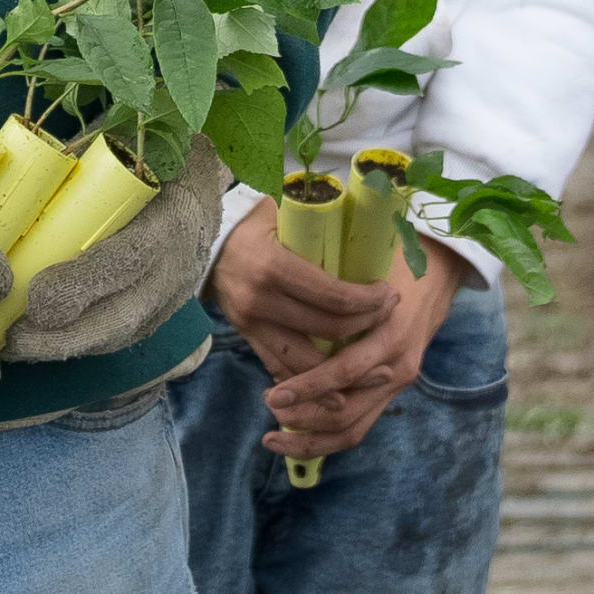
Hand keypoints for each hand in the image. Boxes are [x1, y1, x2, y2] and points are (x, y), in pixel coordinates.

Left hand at [4, 138, 230, 363]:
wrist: (203, 183)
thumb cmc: (156, 155)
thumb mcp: (133, 144)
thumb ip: (88, 159)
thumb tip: (24, 176)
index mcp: (174, 211)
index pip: (131, 256)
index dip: (83, 283)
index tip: (35, 296)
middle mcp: (179, 262)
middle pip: (124, 314)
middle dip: (63, 336)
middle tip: (11, 339)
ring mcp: (174, 293)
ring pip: (121, 333)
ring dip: (64, 346)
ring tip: (15, 347)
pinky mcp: (162, 311)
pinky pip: (122, 336)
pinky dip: (80, 343)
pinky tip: (41, 345)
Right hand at [205, 195, 402, 381]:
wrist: (202, 241)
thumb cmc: (253, 220)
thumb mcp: (282, 207)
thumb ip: (317, 208)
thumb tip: (370, 203)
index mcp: (274, 268)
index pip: (334, 297)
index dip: (370, 301)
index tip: (390, 294)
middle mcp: (261, 302)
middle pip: (328, 330)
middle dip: (367, 326)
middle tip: (390, 315)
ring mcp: (252, 325)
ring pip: (307, 364)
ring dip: (345, 372)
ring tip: (377, 370)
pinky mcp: (247, 338)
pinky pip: (282, 369)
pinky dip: (312, 382)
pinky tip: (337, 390)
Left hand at [258, 248, 468, 462]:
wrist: (440, 272)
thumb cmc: (395, 264)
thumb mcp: (366, 273)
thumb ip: (333, 296)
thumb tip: (280, 311)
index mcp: (390, 334)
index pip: (345, 372)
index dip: (307, 387)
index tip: (271, 393)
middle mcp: (397, 366)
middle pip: (347, 413)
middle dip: (303, 418)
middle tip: (269, 407)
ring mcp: (398, 382)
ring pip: (353, 430)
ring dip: (311, 439)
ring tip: (274, 434)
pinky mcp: (394, 390)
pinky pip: (360, 426)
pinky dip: (327, 439)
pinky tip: (297, 441)